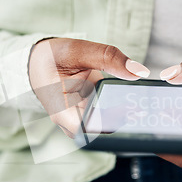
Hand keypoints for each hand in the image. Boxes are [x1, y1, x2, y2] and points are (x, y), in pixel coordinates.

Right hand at [28, 38, 149, 136]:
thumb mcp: (77, 50)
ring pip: (105, 126)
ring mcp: (79, 118)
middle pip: (100, 131)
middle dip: (124, 121)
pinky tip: (133, 100)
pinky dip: (120, 109)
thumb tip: (139, 71)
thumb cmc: (50, 57)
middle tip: (144, 108)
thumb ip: (108, 58)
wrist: (38, 61)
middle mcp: (70, 120)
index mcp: (62, 110)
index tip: (132, 111)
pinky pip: (106, 116)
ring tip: (141, 103)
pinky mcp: (87, 113)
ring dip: (124, 116)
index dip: (112, 124)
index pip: (89, 129)